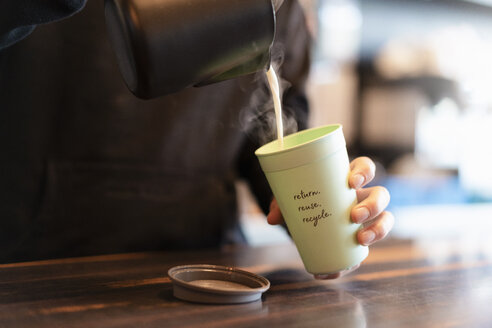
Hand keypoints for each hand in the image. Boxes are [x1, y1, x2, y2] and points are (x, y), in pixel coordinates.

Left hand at [266, 156, 393, 278]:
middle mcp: (361, 195)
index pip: (365, 167)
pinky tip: (338, 270)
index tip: (353, 181)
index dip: (365, 171)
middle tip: (355, 216)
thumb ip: (281, 204)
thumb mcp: (290, 197)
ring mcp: (364, 217)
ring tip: (361, 240)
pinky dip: (353, 262)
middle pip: (381, 195)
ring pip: (385, 219)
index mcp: (347, 178)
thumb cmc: (301, 198)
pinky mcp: (358, 238)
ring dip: (378, 230)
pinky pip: (365, 250)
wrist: (301, 217)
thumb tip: (272, 218)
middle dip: (373, 205)